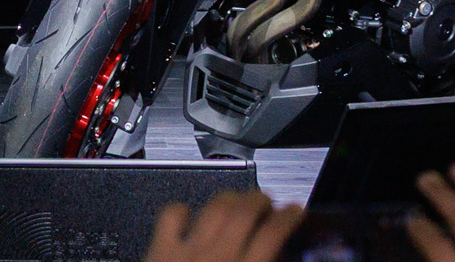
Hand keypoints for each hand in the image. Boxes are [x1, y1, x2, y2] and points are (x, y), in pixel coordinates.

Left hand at [140, 190, 302, 261]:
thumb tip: (273, 260)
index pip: (273, 234)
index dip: (288, 217)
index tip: (294, 212)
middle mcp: (218, 258)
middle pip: (244, 211)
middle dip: (260, 200)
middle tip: (267, 202)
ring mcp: (187, 252)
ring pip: (213, 207)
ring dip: (230, 198)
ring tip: (237, 200)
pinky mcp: (159, 251)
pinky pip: (172, 215)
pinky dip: (184, 210)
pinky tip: (190, 214)